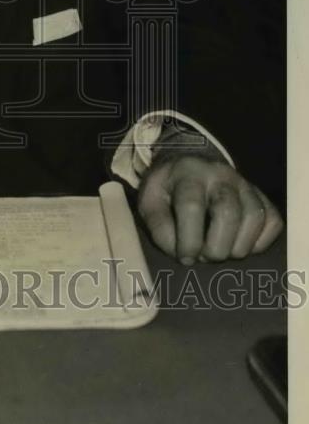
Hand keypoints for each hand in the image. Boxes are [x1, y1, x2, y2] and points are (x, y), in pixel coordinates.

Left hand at [138, 154, 282, 263]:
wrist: (188, 165)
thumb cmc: (167, 189)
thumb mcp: (150, 201)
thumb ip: (159, 227)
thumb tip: (184, 255)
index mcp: (187, 174)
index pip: (191, 206)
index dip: (189, 240)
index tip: (185, 258)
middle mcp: (220, 175)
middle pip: (228, 212)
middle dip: (216, 247)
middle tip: (204, 257)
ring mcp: (244, 184)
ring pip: (254, 217)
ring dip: (238, 247)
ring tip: (220, 252)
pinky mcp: (260, 196)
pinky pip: (273, 222)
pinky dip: (259, 242)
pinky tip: (239, 245)